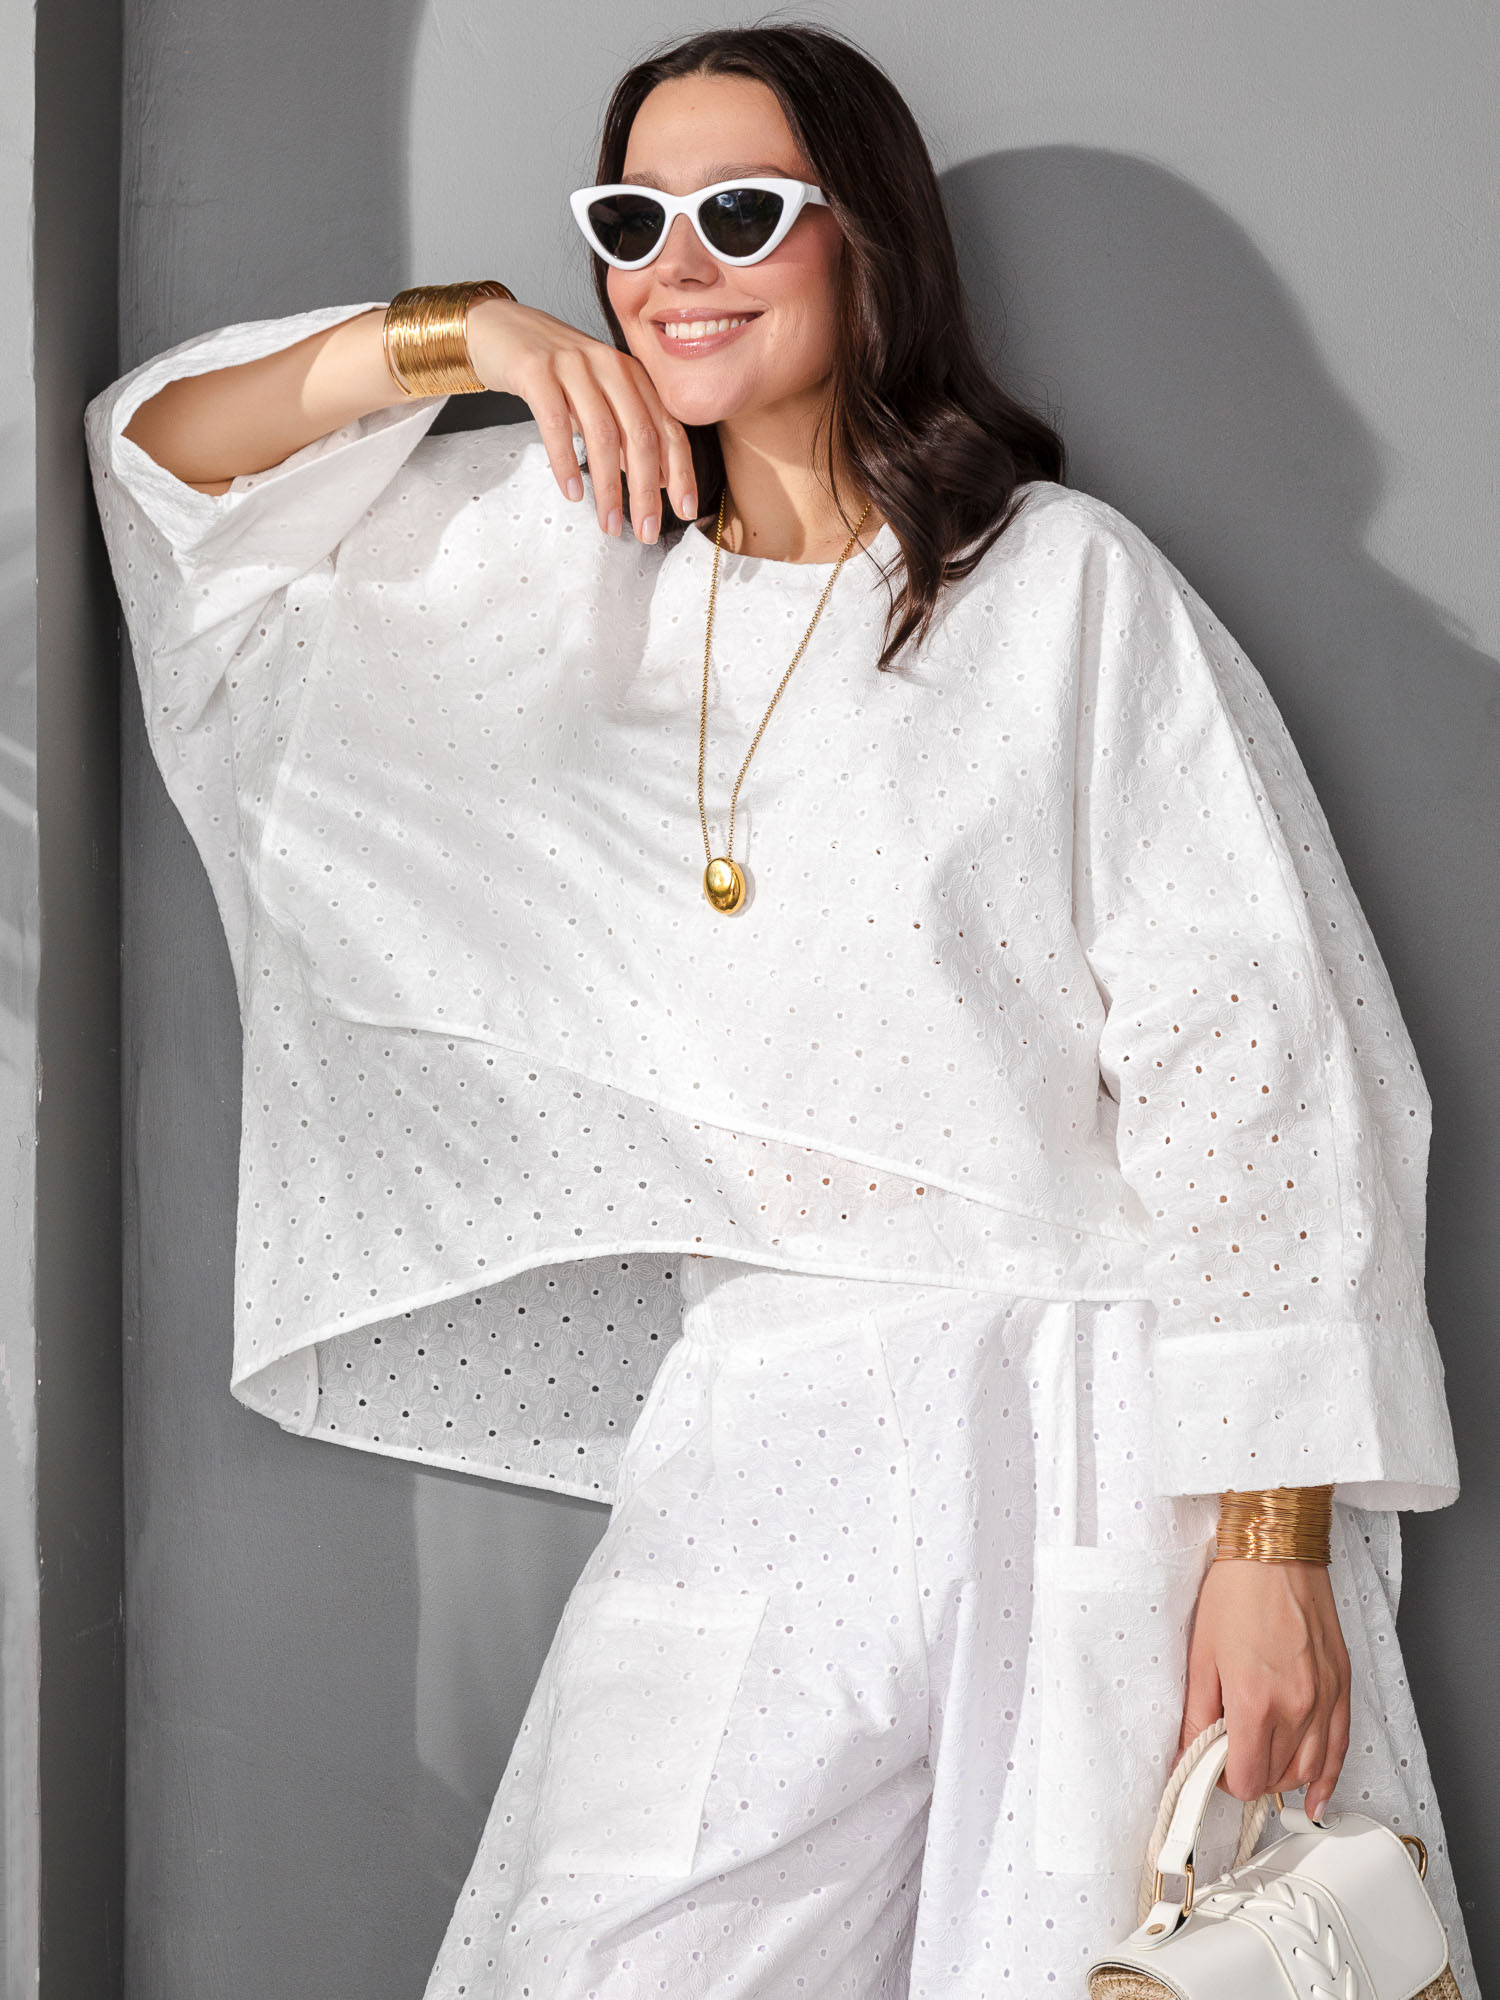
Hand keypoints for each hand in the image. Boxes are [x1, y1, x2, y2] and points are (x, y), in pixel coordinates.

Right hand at [466, 297, 696, 544]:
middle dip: (646, 490)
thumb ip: (623, 433)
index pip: (667, 427)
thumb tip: (654, 481)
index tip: (686, 511)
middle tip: (646, 532)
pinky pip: (556, 423)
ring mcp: (573, 365)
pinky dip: (566, 462)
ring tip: (609, 524)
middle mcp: (609, 365)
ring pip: (602, 434)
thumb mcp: (595, 399)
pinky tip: (572, 493)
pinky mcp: (536, 370)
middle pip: (640, 435)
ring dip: (609, 487)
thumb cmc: (549, 370)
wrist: (496, 327)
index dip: (681, 472)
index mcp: (630, 373)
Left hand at [1179, 1558, 1350, 1819]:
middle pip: (1277, 1777)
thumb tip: (1191, 1751)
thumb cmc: (1237, 1591)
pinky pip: (1340, 1748)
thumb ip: (1198, 1714)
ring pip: (1310, 1770)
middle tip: (1231, 1754)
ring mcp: (1325, 1698)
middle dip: (1250, 1775)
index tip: (1213, 1764)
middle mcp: (1298, 1707)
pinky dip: (1328, 1776)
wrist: (1276, 1551)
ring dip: (1284, 1777)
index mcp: (1258, 1703)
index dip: (1224, 1780)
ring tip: (1263, 1765)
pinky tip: (1317, 1795)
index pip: (1246, 1779)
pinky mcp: (1341, 1685)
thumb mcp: (1201, 1655)